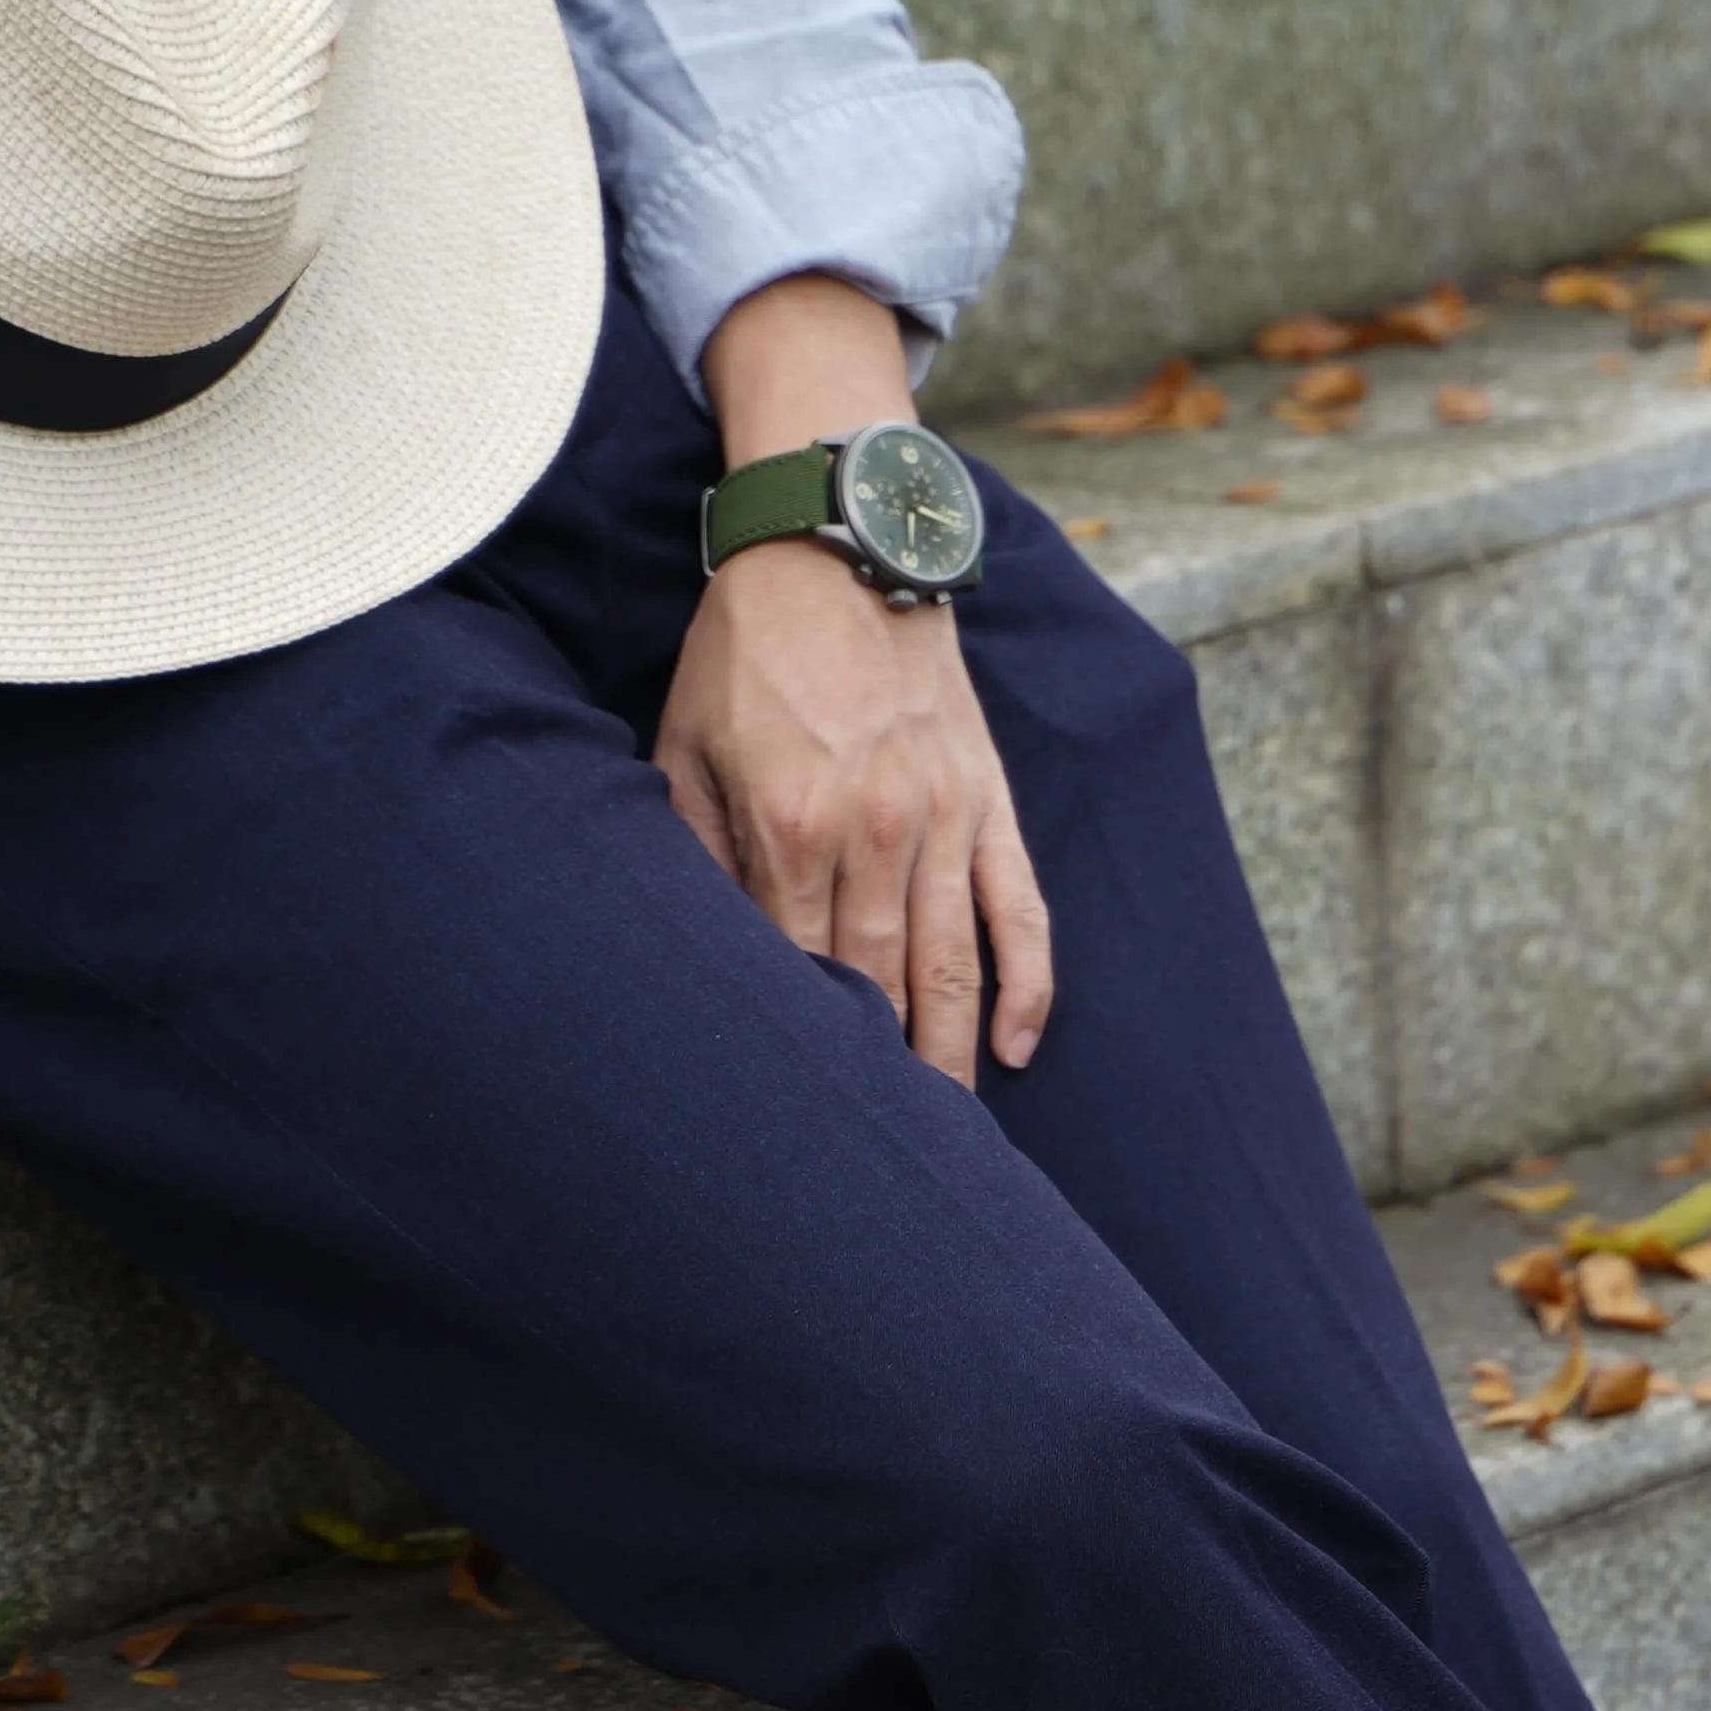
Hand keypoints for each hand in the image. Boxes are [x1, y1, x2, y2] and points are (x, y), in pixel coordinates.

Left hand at [660, 278, 1051, 1083]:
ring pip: (954, 967)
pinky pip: (1021, 909)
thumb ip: (693, 851)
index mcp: (789, 823)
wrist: (840, 543)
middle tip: (877, 1167)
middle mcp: (876, 831)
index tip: (793, 1116)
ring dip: (950, 1059)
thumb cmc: (746, 650)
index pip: (794, 968)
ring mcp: (945, 819)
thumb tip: (703, 954)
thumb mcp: (682, 745)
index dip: (798, 1044)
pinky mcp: (991, 801)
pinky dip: (1028, 984)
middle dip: (880, 1082)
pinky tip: (1016, 1048)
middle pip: (880, 989)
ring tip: (947, 1139)